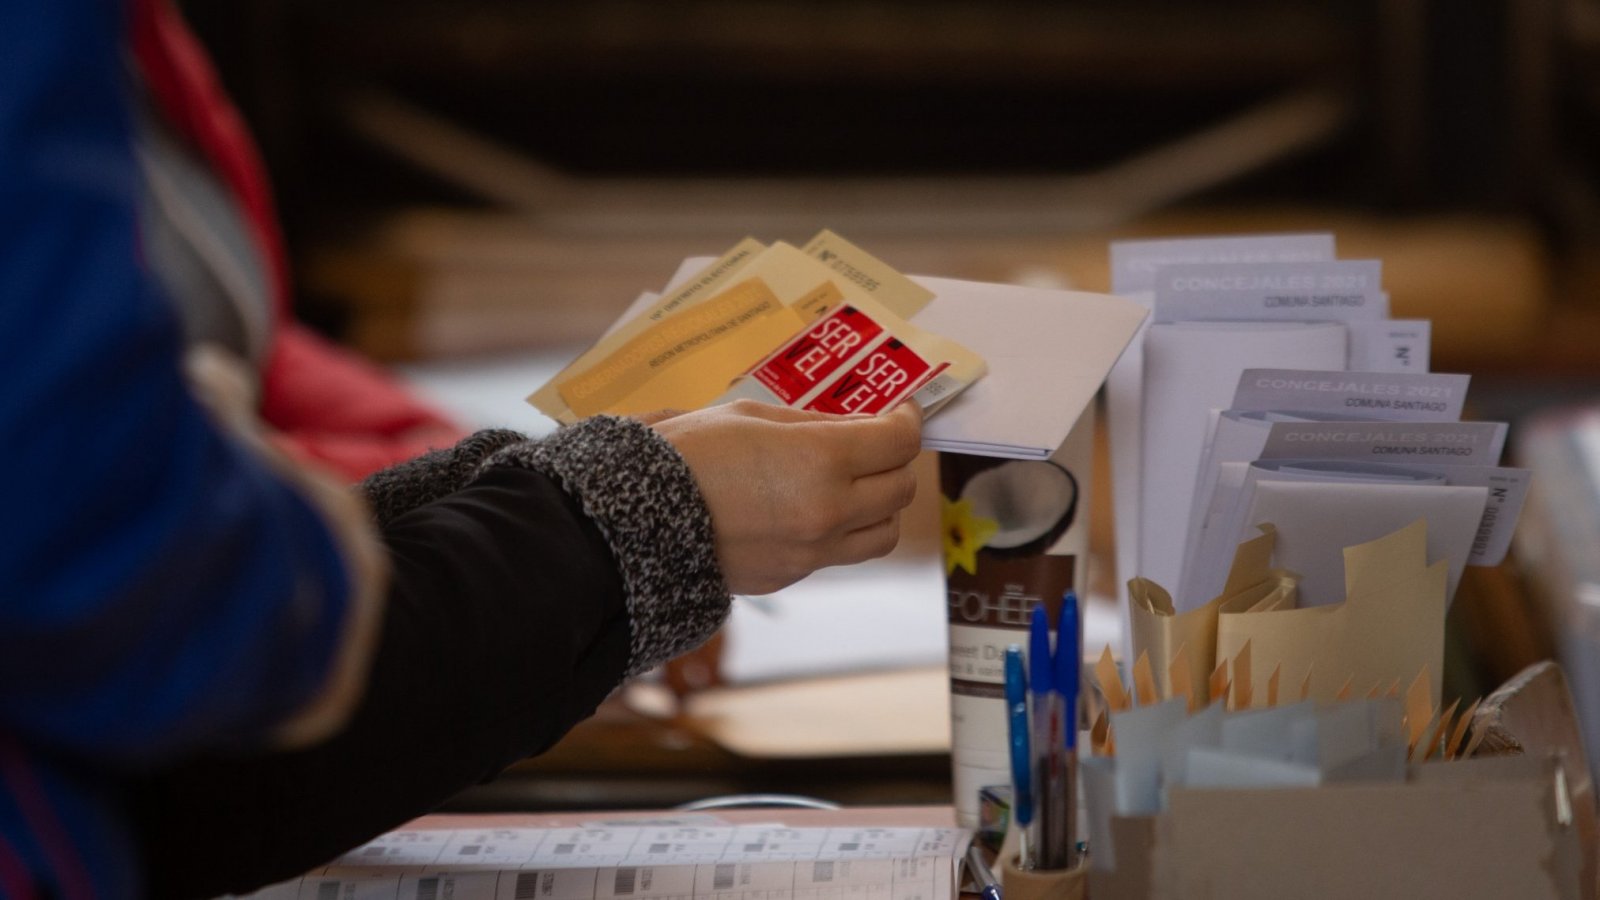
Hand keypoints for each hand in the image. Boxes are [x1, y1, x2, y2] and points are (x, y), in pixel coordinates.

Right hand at [649, 399, 922, 594]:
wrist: (631, 523)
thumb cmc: (685, 453)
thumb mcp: (750, 415)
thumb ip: (813, 423)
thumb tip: (856, 427)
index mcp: (821, 461)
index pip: (897, 442)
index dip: (906, 421)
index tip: (900, 411)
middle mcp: (828, 512)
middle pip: (901, 488)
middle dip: (897, 460)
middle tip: (879, 443)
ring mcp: (812, 552)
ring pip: (882, 533)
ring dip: (881, 504)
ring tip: (857, 482)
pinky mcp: (791, 577)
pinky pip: (837, 554)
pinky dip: (840, 530)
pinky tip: (810, 507)